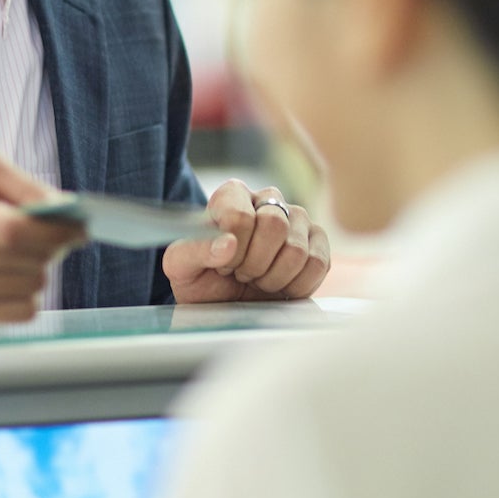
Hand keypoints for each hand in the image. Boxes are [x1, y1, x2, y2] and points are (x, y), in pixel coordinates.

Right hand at [0, 152, 83, 321]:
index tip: (81, 227)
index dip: (57, 232)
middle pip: (29, 262)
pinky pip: (22, 312)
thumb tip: (65, 211)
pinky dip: (29, 293)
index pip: (15, 231)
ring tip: (25, 251)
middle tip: (55, 234)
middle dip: (55, 247)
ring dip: (41, 268)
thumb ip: (24, 185)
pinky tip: (14, 273)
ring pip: (32, 288)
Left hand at [163, 179, 329, 302]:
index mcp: (232, 194)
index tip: (222, 266)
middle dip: (254, 264)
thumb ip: (193, 252)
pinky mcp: (318, 242)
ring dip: (273, 278)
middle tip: (242, 275)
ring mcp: (297, 219)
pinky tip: (280, 287)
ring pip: (297, 249)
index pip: (240, 215)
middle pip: (274, 225)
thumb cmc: (201, 280)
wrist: (226, 303)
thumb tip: (227, 245)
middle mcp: (268, 198)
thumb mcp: (180, 268)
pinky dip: (297, 286)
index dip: (232, 251)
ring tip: (259, 280)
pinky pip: (319, 264)